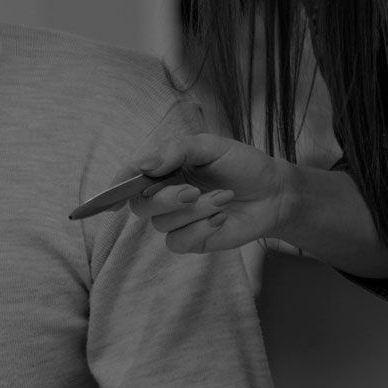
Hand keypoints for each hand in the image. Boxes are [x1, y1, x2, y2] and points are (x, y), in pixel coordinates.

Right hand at [125, 131, 295, 252]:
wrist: (274, 191)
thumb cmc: (242, 165)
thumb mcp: (211, 146)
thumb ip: (176, 150)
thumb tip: (145, 164)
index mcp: (165, 168)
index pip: (130, 177)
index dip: (117, 184)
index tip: (113, 191)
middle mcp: (165, 195)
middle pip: (139, 205)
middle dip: (164, 199)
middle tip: (193, 191)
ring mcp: (178, 220)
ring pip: (162, 223)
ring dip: (195, 211)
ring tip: (224, 197)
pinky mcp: (192, 240)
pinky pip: (178, 242)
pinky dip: (200, 229)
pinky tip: (222, 217)